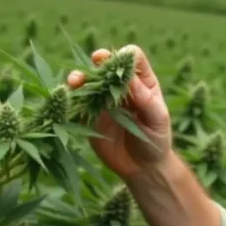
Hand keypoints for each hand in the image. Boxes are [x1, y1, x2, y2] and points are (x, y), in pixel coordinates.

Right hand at [67, 45, 172, 178]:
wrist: (143, 168)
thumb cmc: (157, 140)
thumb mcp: (158, 119)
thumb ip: (146, 100)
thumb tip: (130, 78)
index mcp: (142, 83)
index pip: (132, 58)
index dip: (125, 56)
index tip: (119, 62)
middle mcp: (120, 87)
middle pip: (106, 66)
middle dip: (99, 62)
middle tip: (95, 62)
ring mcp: (103, 101)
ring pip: (88, 83)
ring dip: (80, 78)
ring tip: (75, 81)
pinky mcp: (90, 117)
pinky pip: (77, 105)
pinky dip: (71, 100)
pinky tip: (67, 100)